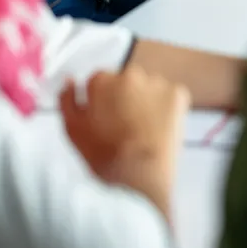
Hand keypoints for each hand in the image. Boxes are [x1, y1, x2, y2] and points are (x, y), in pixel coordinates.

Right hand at [61, 68, 189, 221]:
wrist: (141, 174)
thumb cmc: (103, 156)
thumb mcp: (72, 130)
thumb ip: (67, 100)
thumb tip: (70, 81)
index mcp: (102, 79)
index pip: (100, 82)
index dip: (102, 102)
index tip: (106, 120)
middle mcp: (130, 73)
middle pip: (126, 82)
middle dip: (125, 98)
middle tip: (126, 127)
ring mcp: (157, 82)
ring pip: (150, 88)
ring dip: (147, 102)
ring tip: (145, 131)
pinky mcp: (179, 94)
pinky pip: (170, 97)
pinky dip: (167, 109)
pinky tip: (160, 129)